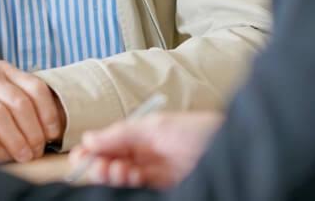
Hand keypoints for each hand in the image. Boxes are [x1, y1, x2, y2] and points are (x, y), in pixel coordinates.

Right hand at [0, 61, 63, 162]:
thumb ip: (14, 100)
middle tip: (36, 153)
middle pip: (18, 103)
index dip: (48, 113)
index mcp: (1, 70)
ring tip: (21, 157)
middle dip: (32, 131)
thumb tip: (48, 130)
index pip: (35, 88)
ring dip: (13, 138)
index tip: (53, 135)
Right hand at [70, 111, 223, 187]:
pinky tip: (129, 175)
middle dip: (100, 165)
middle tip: (99, 166)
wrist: (234, 148)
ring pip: (123, 178)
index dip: (93, 150)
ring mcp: (156, 173)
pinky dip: (129, 184)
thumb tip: (89, 139)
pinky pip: (139, 189)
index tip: (81, 155)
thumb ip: (122, 133)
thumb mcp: (156, 126)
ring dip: (113, 175)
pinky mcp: (165, 188)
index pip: (110, 144)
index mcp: (143, 135)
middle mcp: (147, 154)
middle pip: (113, 163)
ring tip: (117, 170)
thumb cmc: (200, 130)